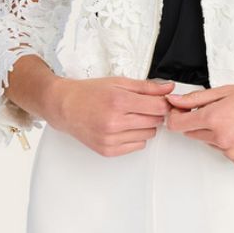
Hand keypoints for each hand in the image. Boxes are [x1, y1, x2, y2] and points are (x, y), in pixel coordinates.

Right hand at [49, 75, 175, 156]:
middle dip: (153, 113)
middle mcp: (115, 121)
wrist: (64, 106)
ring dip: (144, 125)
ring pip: (148, 135)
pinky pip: (137, 146)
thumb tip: (168, 88)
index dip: (163, 103)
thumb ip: (147, 87)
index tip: (161, 101)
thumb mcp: (119, 82)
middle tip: (142, 107)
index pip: (158, 107)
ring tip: (129, 116)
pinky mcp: (108, 150)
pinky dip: (135, 136)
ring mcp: (111, 138)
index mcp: (119, 101)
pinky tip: (123, 127)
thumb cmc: (89, 93)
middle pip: (155, 121)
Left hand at [164, 82, 233, 165]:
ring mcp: (230, 152)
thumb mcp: (226, 91)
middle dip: (197, 122)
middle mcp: (220, 138)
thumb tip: (175, 101)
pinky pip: (224, 151)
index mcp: (214, 118)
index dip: (175, 116)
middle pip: (192, 133)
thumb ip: (196, 98)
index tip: (177, 111)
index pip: (178, 124)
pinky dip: (228, 142)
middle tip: (216, 110)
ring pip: (209, 142)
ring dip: (214, 132)